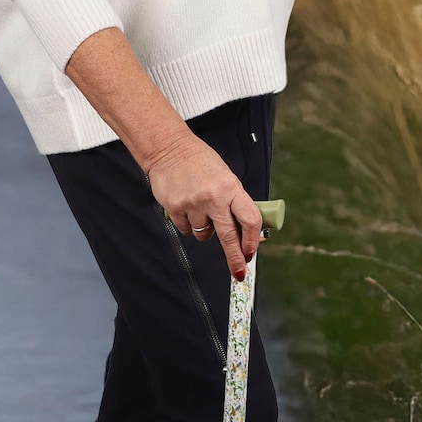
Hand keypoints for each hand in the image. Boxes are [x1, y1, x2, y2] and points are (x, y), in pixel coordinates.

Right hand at [146, 134, 262, 280]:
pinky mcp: (175, 208)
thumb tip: (248, 231)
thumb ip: (236, 202)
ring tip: (202, 211)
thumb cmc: (201, 163)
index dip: (252, 239)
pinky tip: (188, 208)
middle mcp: (213, 198)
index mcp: (231, 188)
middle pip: (228, 236)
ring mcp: (193, 204)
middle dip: (235, 258)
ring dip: (206, 231)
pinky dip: (189, 225)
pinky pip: (186, 230)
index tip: (251, 252)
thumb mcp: (226, 178)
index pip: (249, 219)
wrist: (169, 149)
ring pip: (204, 234)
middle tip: (239, 272)